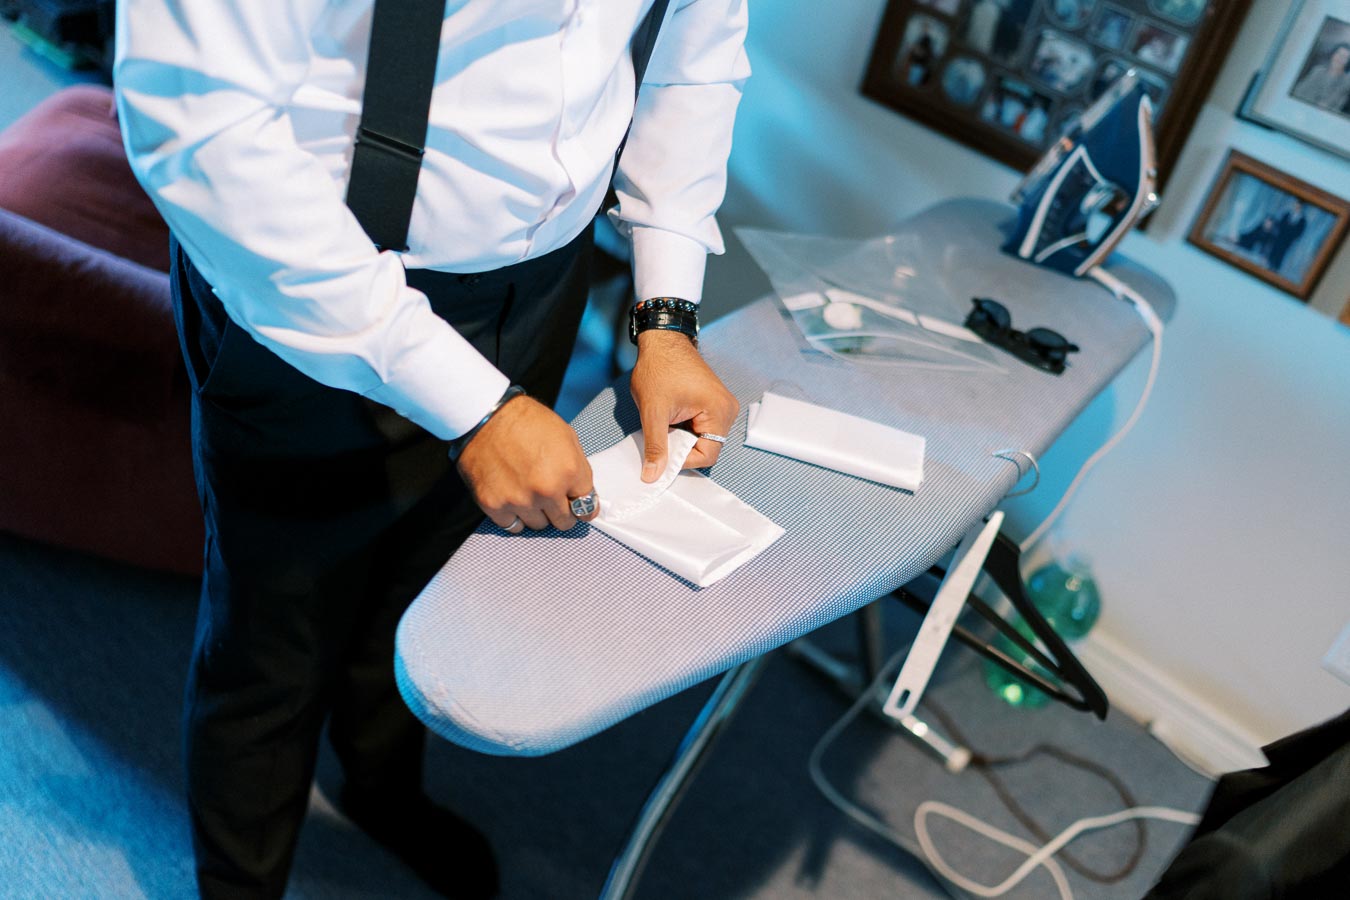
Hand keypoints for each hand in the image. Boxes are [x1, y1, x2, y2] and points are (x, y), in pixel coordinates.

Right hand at [455, 396, 597, 530]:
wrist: (486, 415)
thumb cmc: (527, 421)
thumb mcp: (567, 437)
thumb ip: (578, 470)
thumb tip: (582, 495)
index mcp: (569, 471)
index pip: (587, 508)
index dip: (583, 506)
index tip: (577, 506)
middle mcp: (546, 490)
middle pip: (564, 522)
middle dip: (562, 512)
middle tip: (552, 498)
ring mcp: (519, 500)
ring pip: (539, 526)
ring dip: (537, 513)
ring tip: (529, 492)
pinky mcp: (494, 505)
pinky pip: (513, 525)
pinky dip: (515, 516)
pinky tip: (513, 498)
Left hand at [630, 330, 738, 482]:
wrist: (662, 341)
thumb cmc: (659, 369)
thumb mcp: (653, 412)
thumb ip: (655, 446)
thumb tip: (652, 476)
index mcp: (719, 412)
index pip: (707, 455)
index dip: (682, 461)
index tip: (660, 457)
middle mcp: (727, 411)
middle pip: (706, 448)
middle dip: (681, 448)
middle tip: (660, 437)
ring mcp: (721, 407)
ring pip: (702, 440)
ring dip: (682, 439)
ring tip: (664, 424)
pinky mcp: (713, 404)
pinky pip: (701, 429)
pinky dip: (684, 430)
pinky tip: (670, 419)